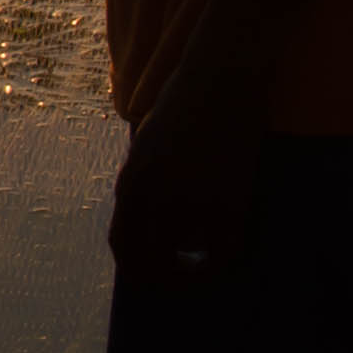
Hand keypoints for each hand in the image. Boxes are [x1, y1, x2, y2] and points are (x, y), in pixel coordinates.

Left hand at [109, 73, 261, 283]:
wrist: (223, 74)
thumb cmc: (187, 102)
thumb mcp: (149, 146)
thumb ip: (145, 184)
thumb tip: (154, 229)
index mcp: (130, 182)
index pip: (123, 245)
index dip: (138, 268)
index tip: (156, 275)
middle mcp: (153, 197)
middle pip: (150, 264)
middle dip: (167, 278)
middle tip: (187, 279)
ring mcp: (190, 200)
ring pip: (191, 256)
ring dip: (199, 260)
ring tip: (213, 243)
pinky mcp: (228, 198)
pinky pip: (224, 250)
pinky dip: (224, 257)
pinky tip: (229, 249)